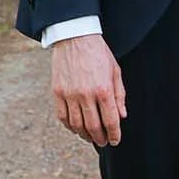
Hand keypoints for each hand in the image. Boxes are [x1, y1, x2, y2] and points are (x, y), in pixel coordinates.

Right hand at [51, 33, 126, 147]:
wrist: (75, 37)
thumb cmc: (98, 53)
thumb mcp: (115, 71)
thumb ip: (119, 94)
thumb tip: (122, 116)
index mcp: (104, 89)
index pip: (110, 121)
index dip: (114, 134)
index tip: (115, 140)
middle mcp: (86, 95)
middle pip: (93, 127)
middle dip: (100, 138)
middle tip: (104, 142)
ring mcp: (70, 94)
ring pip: (76, 125)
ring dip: (85, 135)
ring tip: (90, 137)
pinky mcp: (57, 92)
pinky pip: (62, 116)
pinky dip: (69, 126)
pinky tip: (75, 127)